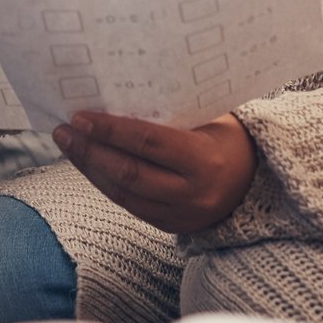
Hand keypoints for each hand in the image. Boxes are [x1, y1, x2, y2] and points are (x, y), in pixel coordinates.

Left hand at [53, 111, 257, 233]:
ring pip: (123, 194)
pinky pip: (130, 205)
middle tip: (64, 131)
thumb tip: (116, 96)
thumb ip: (169, 115)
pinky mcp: (171, 226)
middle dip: (90, 151)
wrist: (258, 183)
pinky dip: (106, 184)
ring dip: (90, 169)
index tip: (80, 116)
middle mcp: (192, 193)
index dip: (110, 130)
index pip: (147, 143)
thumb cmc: (228, 139)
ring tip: (68, 145)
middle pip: (129, 173)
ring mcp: (182, 214)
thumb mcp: (208, 119)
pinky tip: (89, 165)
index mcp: (204, 160)